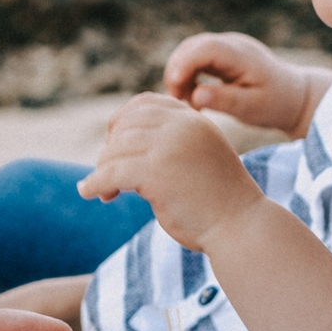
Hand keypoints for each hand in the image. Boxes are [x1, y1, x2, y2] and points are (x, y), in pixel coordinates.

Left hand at [78, 93, 277, 250]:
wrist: (242, 226)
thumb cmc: (219, 200)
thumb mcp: (198, 156)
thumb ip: (172, 143)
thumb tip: (122, 144)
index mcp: (193, 120)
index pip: (146, 104)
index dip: (123, 120)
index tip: (113, 143)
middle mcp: (182, 125)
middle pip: (126, 125)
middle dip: (111, 148)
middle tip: (107, 174)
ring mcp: (169, 146)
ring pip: (115, 149)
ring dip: (103, 170)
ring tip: (106, 192)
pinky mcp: (156, 171)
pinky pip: (111, 172)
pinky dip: (95, 183)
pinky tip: (90, 193)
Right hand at [162, 33, 325, 138]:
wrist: (293, 97)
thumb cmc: (274, 104)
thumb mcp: (252, 108)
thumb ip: (225, 100)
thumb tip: (195, 96)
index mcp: (241, 55)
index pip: (204, 48)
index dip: (183, 64)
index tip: (174, 89)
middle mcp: (232, 45)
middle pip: (192, 46)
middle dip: (177, 71)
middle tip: (177, 100)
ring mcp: (226, 47)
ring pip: (190, 51)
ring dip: (180, 73)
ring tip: (185, 101)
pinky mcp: (222, 55)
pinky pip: (196, 58)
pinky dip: (187, 75)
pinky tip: (192, 96)